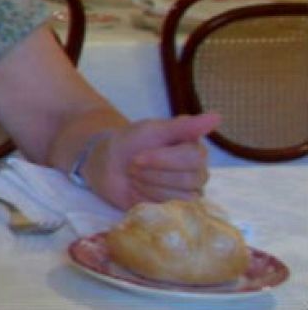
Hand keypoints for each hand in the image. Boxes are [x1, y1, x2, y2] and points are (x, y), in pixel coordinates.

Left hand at [92, 113, 218, 207]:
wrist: (107, 165)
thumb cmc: (130, 143)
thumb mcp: (152, 130)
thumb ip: (183, 126)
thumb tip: (217, 117)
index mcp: (194, 148)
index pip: (194, 158)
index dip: (163, 160)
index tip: (138, 156)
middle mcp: (197, 170)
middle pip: (189, 179)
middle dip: (153, 173)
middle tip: (134, 165)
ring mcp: (189, 190)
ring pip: (182, 195)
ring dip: (150, 185)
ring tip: (135, 176)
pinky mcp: (176, 207)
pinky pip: (173, 208)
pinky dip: (150, 197)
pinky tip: (139, 189)